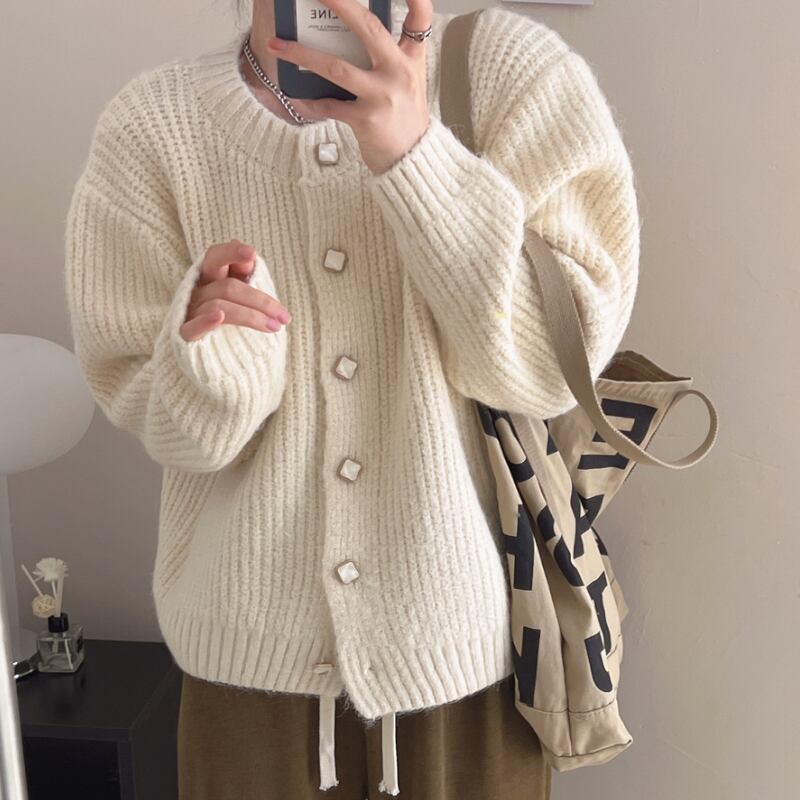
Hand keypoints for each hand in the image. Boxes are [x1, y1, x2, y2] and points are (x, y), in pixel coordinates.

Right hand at [180, 239, 291, 341]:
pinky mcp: (184, 335)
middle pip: (227, 287)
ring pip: (220, 306)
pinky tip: (219, 318)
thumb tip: (251, 256)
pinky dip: (205, 321)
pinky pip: (191, 327)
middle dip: (260, 301)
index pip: (216, 257)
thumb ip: (248, 278)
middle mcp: (199, 291)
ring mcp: (191, 312)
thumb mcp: (246, 299)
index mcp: (212, 278)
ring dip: (251, 317)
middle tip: (285, 317)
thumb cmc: (235, 323)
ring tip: (274, 328)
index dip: (232, 253)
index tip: (252, 254)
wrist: (219, 358)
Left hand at [265, 0, 432, 174]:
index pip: (420, 18)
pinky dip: (309, 101)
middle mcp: (398, 73)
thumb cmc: (406, 118)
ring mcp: (381, 97)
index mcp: (410, 59)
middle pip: (368, 28)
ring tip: (276, 45)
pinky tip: (294, 95)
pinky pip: (328, 106)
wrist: (412, 158)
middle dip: (341, 4)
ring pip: (336, 67)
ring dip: (301, 54)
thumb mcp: (410, 80)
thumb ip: (392, 54)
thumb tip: (356, 32)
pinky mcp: (365, 120)